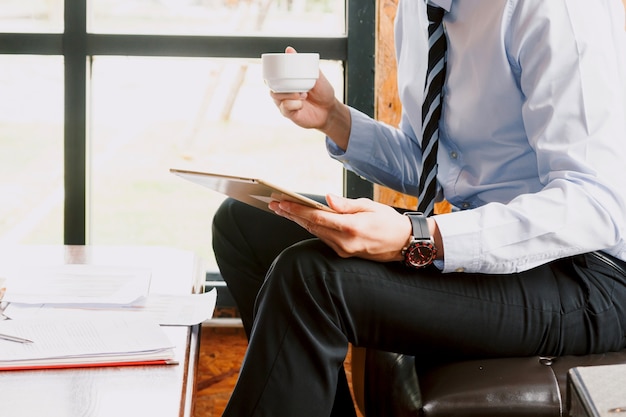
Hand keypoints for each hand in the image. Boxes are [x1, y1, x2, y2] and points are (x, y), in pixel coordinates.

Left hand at [269, 194, 412, 261]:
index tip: (282, 203)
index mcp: (351, 228)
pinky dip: (312, 228)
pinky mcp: (345, 253)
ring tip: (284, 210)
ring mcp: (344, 250)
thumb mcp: (370, 206)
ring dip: (299, 222)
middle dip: (292, 215)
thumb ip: (346, 204)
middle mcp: (345, 242)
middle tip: (275, 205)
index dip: (297, 210)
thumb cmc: (389, 221)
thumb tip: (328, 199)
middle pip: (311, 227)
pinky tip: (302, 220)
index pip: (317, 218)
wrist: (405, 243)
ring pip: (316, 233)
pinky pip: (324, 239)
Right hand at [270, 47, 350, 149]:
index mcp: (287, 83)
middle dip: (282, 85)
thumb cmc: (323, 92)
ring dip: (289, 94)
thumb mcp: (316, 75)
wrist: (330, 110)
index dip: (270, 75)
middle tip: (298, 87)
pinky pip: (284, 108)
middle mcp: (284, 94)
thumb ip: (303, 64)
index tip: (276, 72)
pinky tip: (301, 104)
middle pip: (272, 87)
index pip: (272, 78)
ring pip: (276, 97)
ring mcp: (285, 104)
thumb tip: (289, 50)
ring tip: (303, 95)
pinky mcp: (289, 114)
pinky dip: (293, 104)